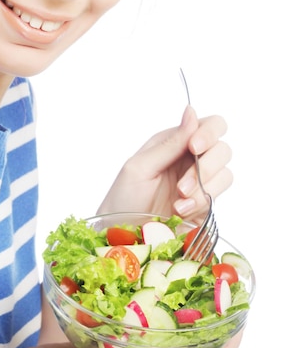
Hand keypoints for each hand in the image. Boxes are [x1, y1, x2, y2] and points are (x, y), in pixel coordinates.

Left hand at [98, 106, 231, 222]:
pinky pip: (217, 197)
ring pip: (225, 173)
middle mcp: (190, 159)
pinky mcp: (204, 205)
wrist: (122, 236)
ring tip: (179, 203)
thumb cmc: (123, 199)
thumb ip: (170, 143)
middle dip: (207, 166)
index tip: (195, 147)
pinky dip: (201, 203)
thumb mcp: (141, 167)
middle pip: (223, 149)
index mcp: (174, 143)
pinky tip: (181, 211)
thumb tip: (191, 111)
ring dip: (203, 187)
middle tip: (182, 186)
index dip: (209, 133)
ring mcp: (199, 183)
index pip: (209, 125)